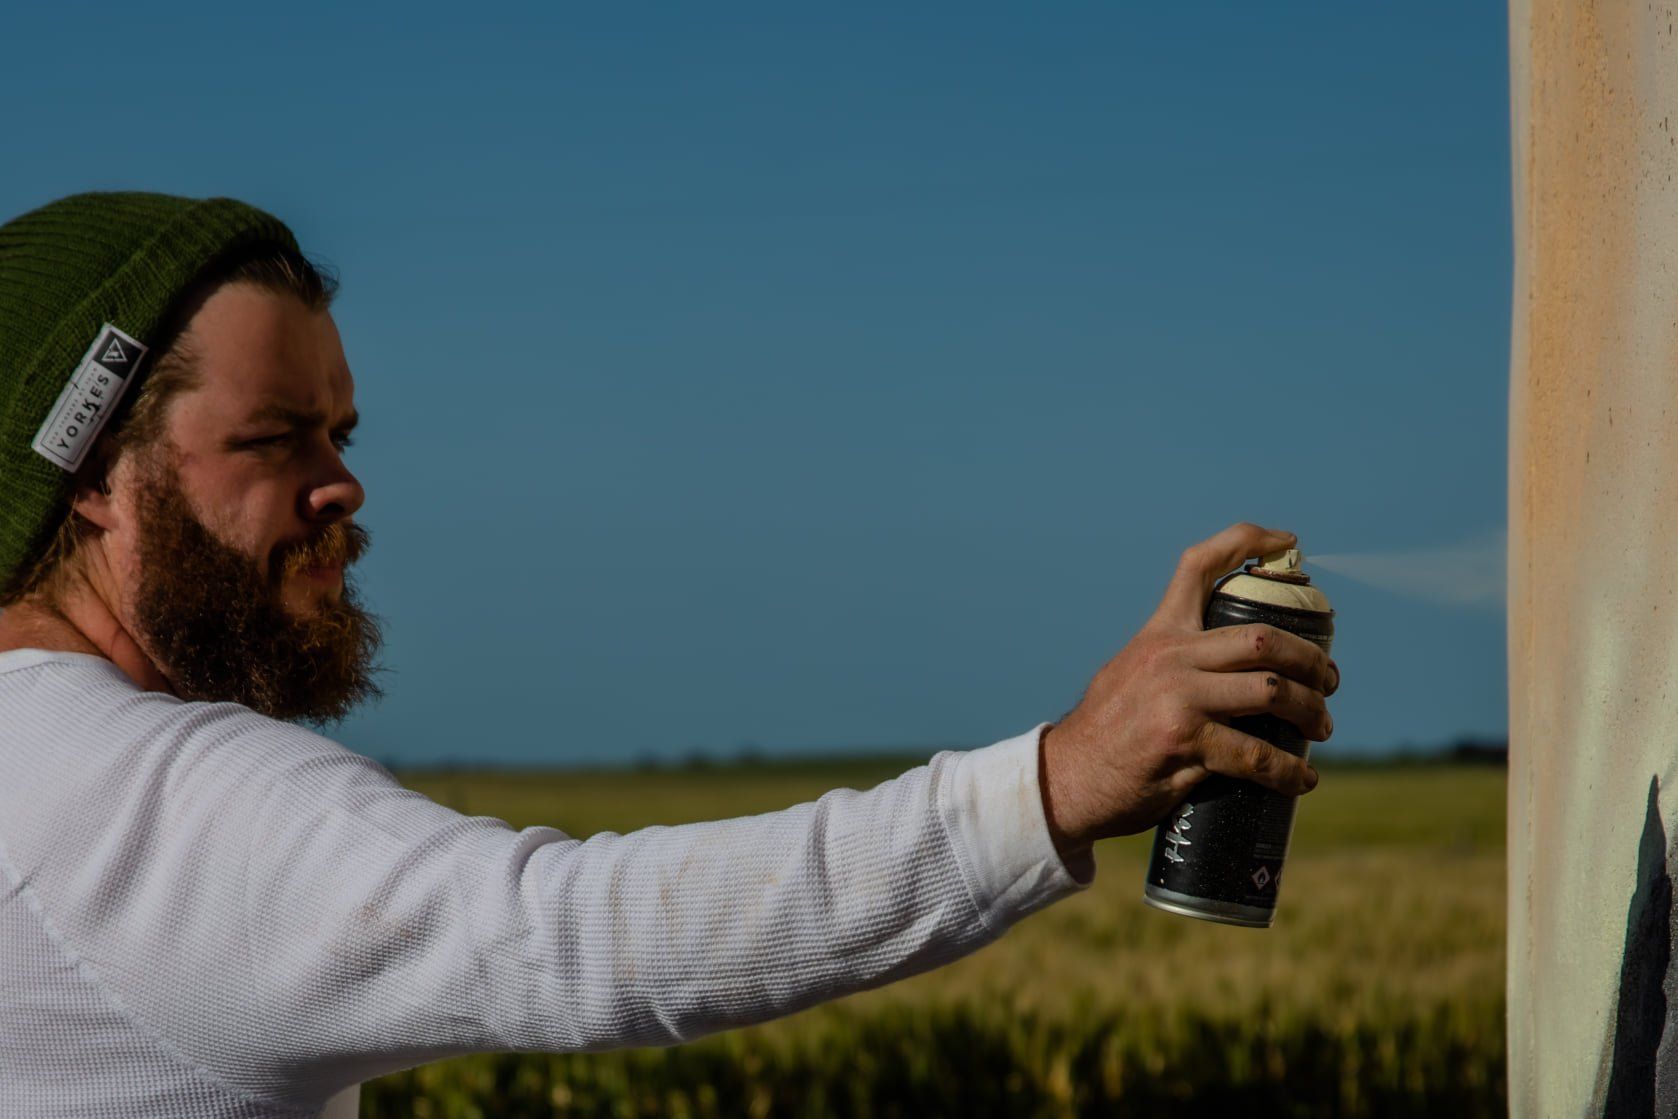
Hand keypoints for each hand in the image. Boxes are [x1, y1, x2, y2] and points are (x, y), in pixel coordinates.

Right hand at [1038, 523, 1338, 860]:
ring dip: (1311, 711)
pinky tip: (1301, 779)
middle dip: (1311, 659)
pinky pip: (1256, 755)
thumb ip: (1175, 664)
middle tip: (1329, 682)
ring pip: (1272, 690)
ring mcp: (1177, 699)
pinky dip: (1290, 771)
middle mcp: (1170, 658)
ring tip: (1321, 729)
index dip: (1248, 542)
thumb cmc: (1106, 734)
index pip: (1200, 567)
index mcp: (1160, 635)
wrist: (1064, 780)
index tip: (1288, 543)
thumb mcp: (1130, 675)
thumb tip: (1233, 672)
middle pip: (1263, 638)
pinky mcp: (1183, 743)